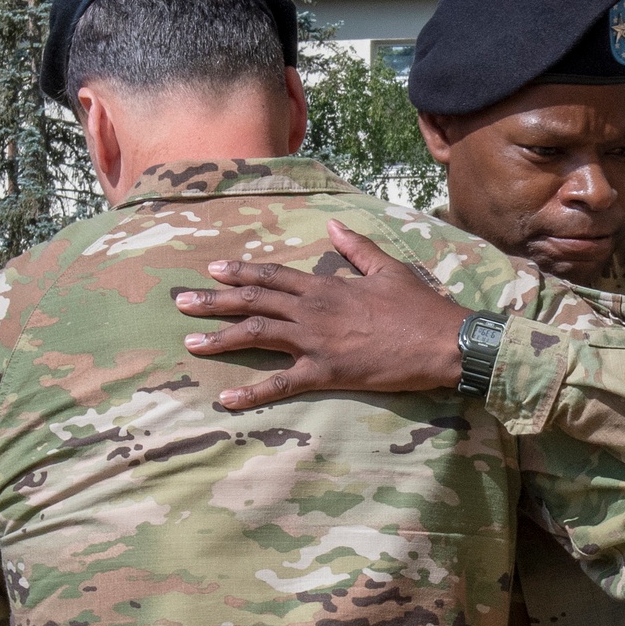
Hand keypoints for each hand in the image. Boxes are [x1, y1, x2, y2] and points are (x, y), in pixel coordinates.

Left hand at [176, 220, 468, 408]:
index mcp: (326, 286)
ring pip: (257, 336)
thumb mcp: (387, 268)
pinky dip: (253, 393)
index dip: (240, 272)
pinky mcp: (327, 373)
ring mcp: (316, 343)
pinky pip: (282, 384)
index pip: (272, 276)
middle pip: (253, 303)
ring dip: (220, 339)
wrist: (442, 342)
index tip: (212, 270)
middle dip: (214, 301)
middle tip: (181, 303)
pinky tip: (227, 400)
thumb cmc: (419, 306)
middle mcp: (313, 311)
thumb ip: (355, 248)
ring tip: (191, 345)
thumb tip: (331, 225)